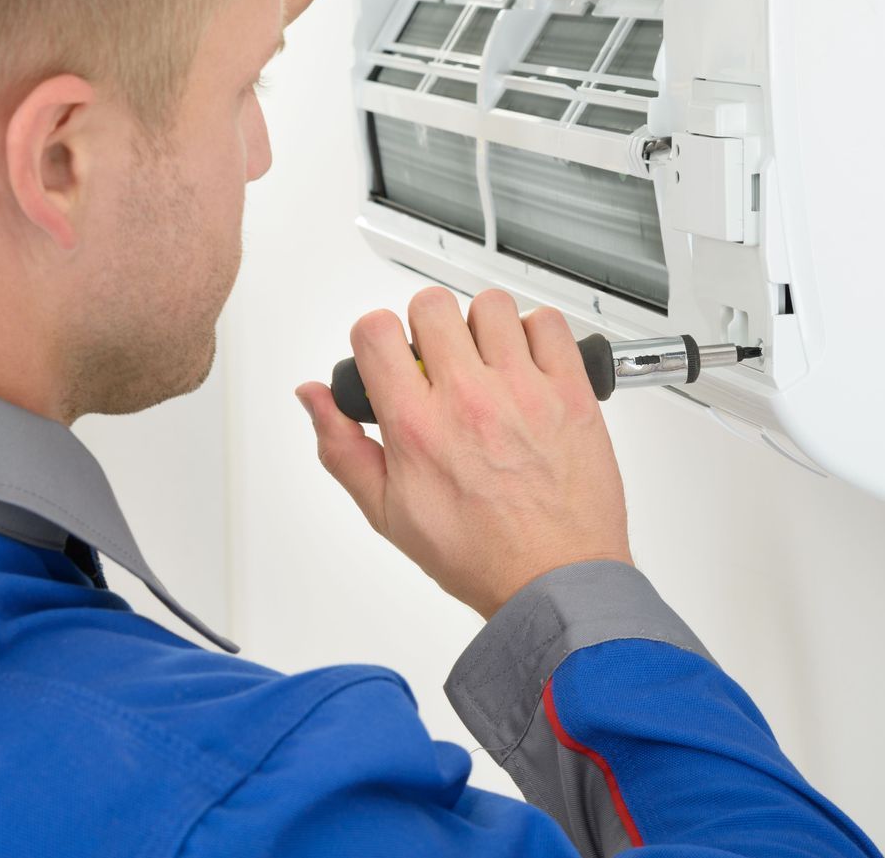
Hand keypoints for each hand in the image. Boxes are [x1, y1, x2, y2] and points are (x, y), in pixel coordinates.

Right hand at [295, 287, 632, 619]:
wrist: (554, 579)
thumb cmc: (479, 554)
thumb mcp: (387, 513)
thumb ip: (342, 447)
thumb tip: (314, 397)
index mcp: (417, 427)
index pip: (375, 331)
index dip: (376, 338)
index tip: (389, 356)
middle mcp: (468, 399)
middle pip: (430, 305)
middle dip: (426, 327)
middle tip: (439, 361)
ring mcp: (524, 391)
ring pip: (491, 305)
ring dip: (483, 326)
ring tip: (487, 363)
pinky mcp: (570, 391)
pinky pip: (549, 323)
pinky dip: (537, 333)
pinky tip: (527, 364)